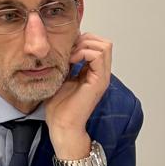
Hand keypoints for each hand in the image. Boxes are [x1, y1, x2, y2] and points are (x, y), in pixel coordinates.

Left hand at [44, 31, 112, 158]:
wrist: (61, 125)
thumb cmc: (59, 107)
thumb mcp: (61, 78)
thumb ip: (66, 65)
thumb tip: (61, 49)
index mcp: (93, 73)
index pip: (97, 45)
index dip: (82, 41)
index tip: (66, 50)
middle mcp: (100, 74)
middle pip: (103, 42)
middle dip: (85, 40)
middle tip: (69, 51)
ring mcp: (101, 77)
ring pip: (104, 46)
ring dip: (84, 45)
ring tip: (70, 57)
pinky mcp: (98, 81)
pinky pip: (98, 56)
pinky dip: (83, 52)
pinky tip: (71, 61)